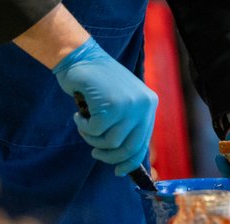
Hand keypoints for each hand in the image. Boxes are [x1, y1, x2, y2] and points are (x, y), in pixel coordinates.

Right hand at [52, 37, 157, 176]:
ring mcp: (129, 105)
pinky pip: (95, 131)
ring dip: (92, 138)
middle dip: (109, 156)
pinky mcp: (112, 106)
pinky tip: (79, 114)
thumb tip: (126, 161)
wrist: (82, 58)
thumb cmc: (98, 83)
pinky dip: (83, 126)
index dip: (130, 161)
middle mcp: (144, 104)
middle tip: (95, 152)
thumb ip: (127, 125)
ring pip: (110, 142)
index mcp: (150, 103)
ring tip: (84, 124)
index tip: (118, 171)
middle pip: (129, 148)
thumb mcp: (121, 103)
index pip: (143, 143)